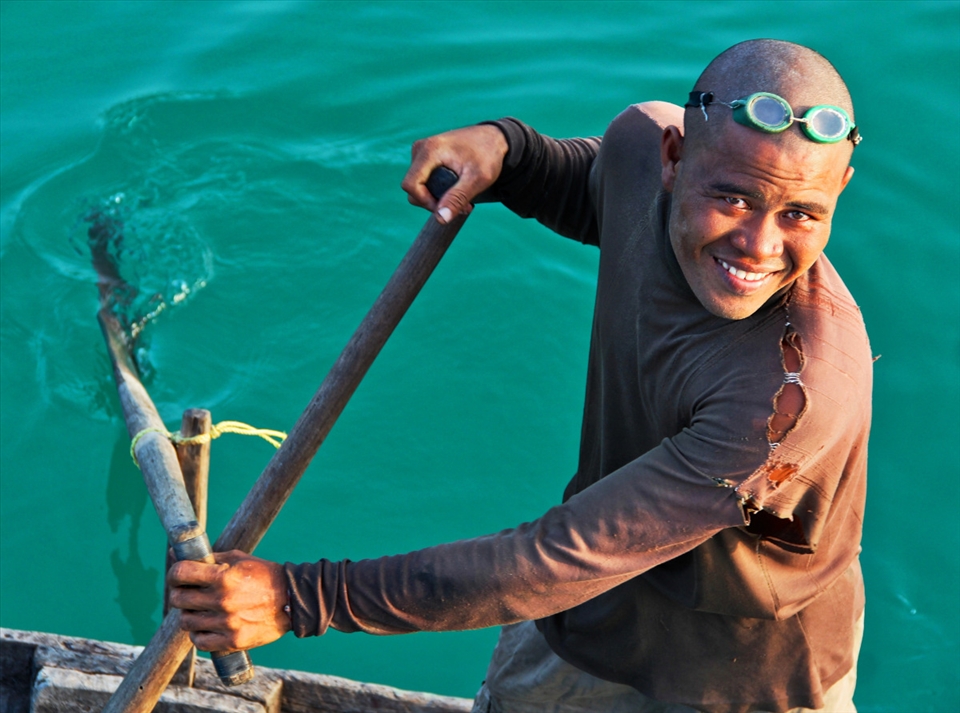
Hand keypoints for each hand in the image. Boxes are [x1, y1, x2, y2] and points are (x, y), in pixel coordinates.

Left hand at [167, 550, 290, 651]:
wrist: (293, 599)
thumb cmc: (264, 575)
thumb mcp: (239, 559)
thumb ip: (209, 559)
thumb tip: (176, 554)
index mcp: (223, 577)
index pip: (180, 573)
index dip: (174, 573)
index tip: (177, 576)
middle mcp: (222, 600)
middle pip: (178, 599)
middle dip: (180, 594)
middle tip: (188, 593)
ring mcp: (227, 623)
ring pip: (186, 621)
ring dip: (190, 614)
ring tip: (201, 610)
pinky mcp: (232, 640)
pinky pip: (199, 641)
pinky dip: (199, 634)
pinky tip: (207, 626)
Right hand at [401, 124, 508, 222]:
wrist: (494, 138)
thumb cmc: (488, 155)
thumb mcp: (477, 180)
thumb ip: (457, 199)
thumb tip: (440, 219)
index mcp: (429, 151)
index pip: (411, 185)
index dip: (425, 202)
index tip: (447, 208)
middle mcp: (420, 149)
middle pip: (413, 188)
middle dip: (435, 202)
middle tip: (463, 206)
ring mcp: (421, 152)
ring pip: (418, 186)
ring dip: (438, 198)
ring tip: (463, 198)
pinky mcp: (425, 157)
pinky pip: (423, 180)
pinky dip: (438, 190)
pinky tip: (457, 190)